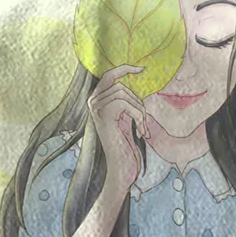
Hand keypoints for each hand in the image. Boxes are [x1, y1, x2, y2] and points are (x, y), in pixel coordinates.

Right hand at [87, 64, 146, 194]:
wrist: (121, 167)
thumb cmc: (126, 143)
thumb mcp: (126, 116)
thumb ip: (125, 98)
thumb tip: (134, 74)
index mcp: (96, 101)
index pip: (109, 76)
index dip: (124, 69)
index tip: (141, 69)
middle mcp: (92, 103)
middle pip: (121, 87)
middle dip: (138, 103)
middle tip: (144, 123)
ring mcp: (95, 109)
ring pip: (125, 95)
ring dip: (140, 112)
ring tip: (142, 129)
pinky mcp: (103, 116)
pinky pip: (126, 104)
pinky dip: (139, 117)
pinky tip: (140, 132)